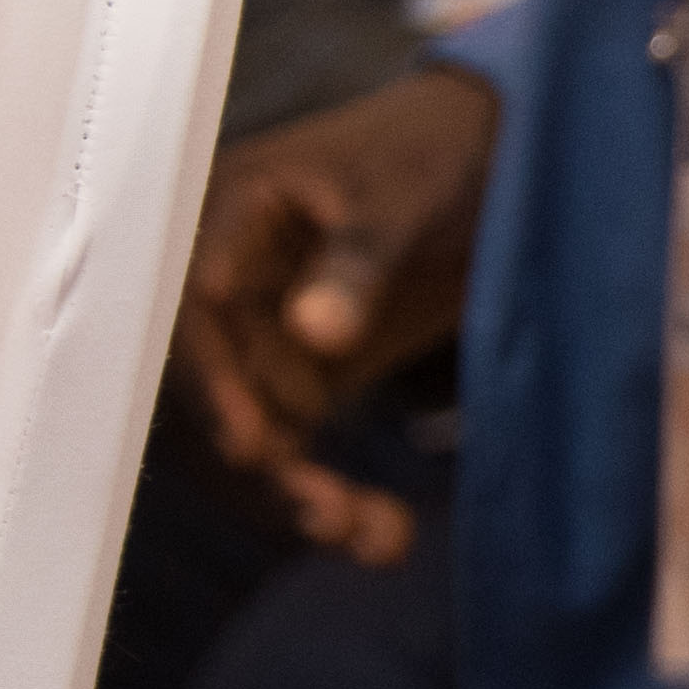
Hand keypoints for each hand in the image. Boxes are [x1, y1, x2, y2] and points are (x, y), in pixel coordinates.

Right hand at [172, 61, 497, 566]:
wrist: (498, 155)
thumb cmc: (436, 149)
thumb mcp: (403, 190)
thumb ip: (359, 258)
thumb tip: (313, 330)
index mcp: (220, 219)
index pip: (190, 311)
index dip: (212, 382)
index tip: (255, 442)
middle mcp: (219, 287)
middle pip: (209, 390)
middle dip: (261, 462)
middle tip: (327, 515)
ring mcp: (255, 338)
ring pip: (250, 436)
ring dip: (299, 496)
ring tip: (374, 539)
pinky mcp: (294, 379)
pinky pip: (294, 450)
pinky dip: (330, 495)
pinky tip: (386, 537)